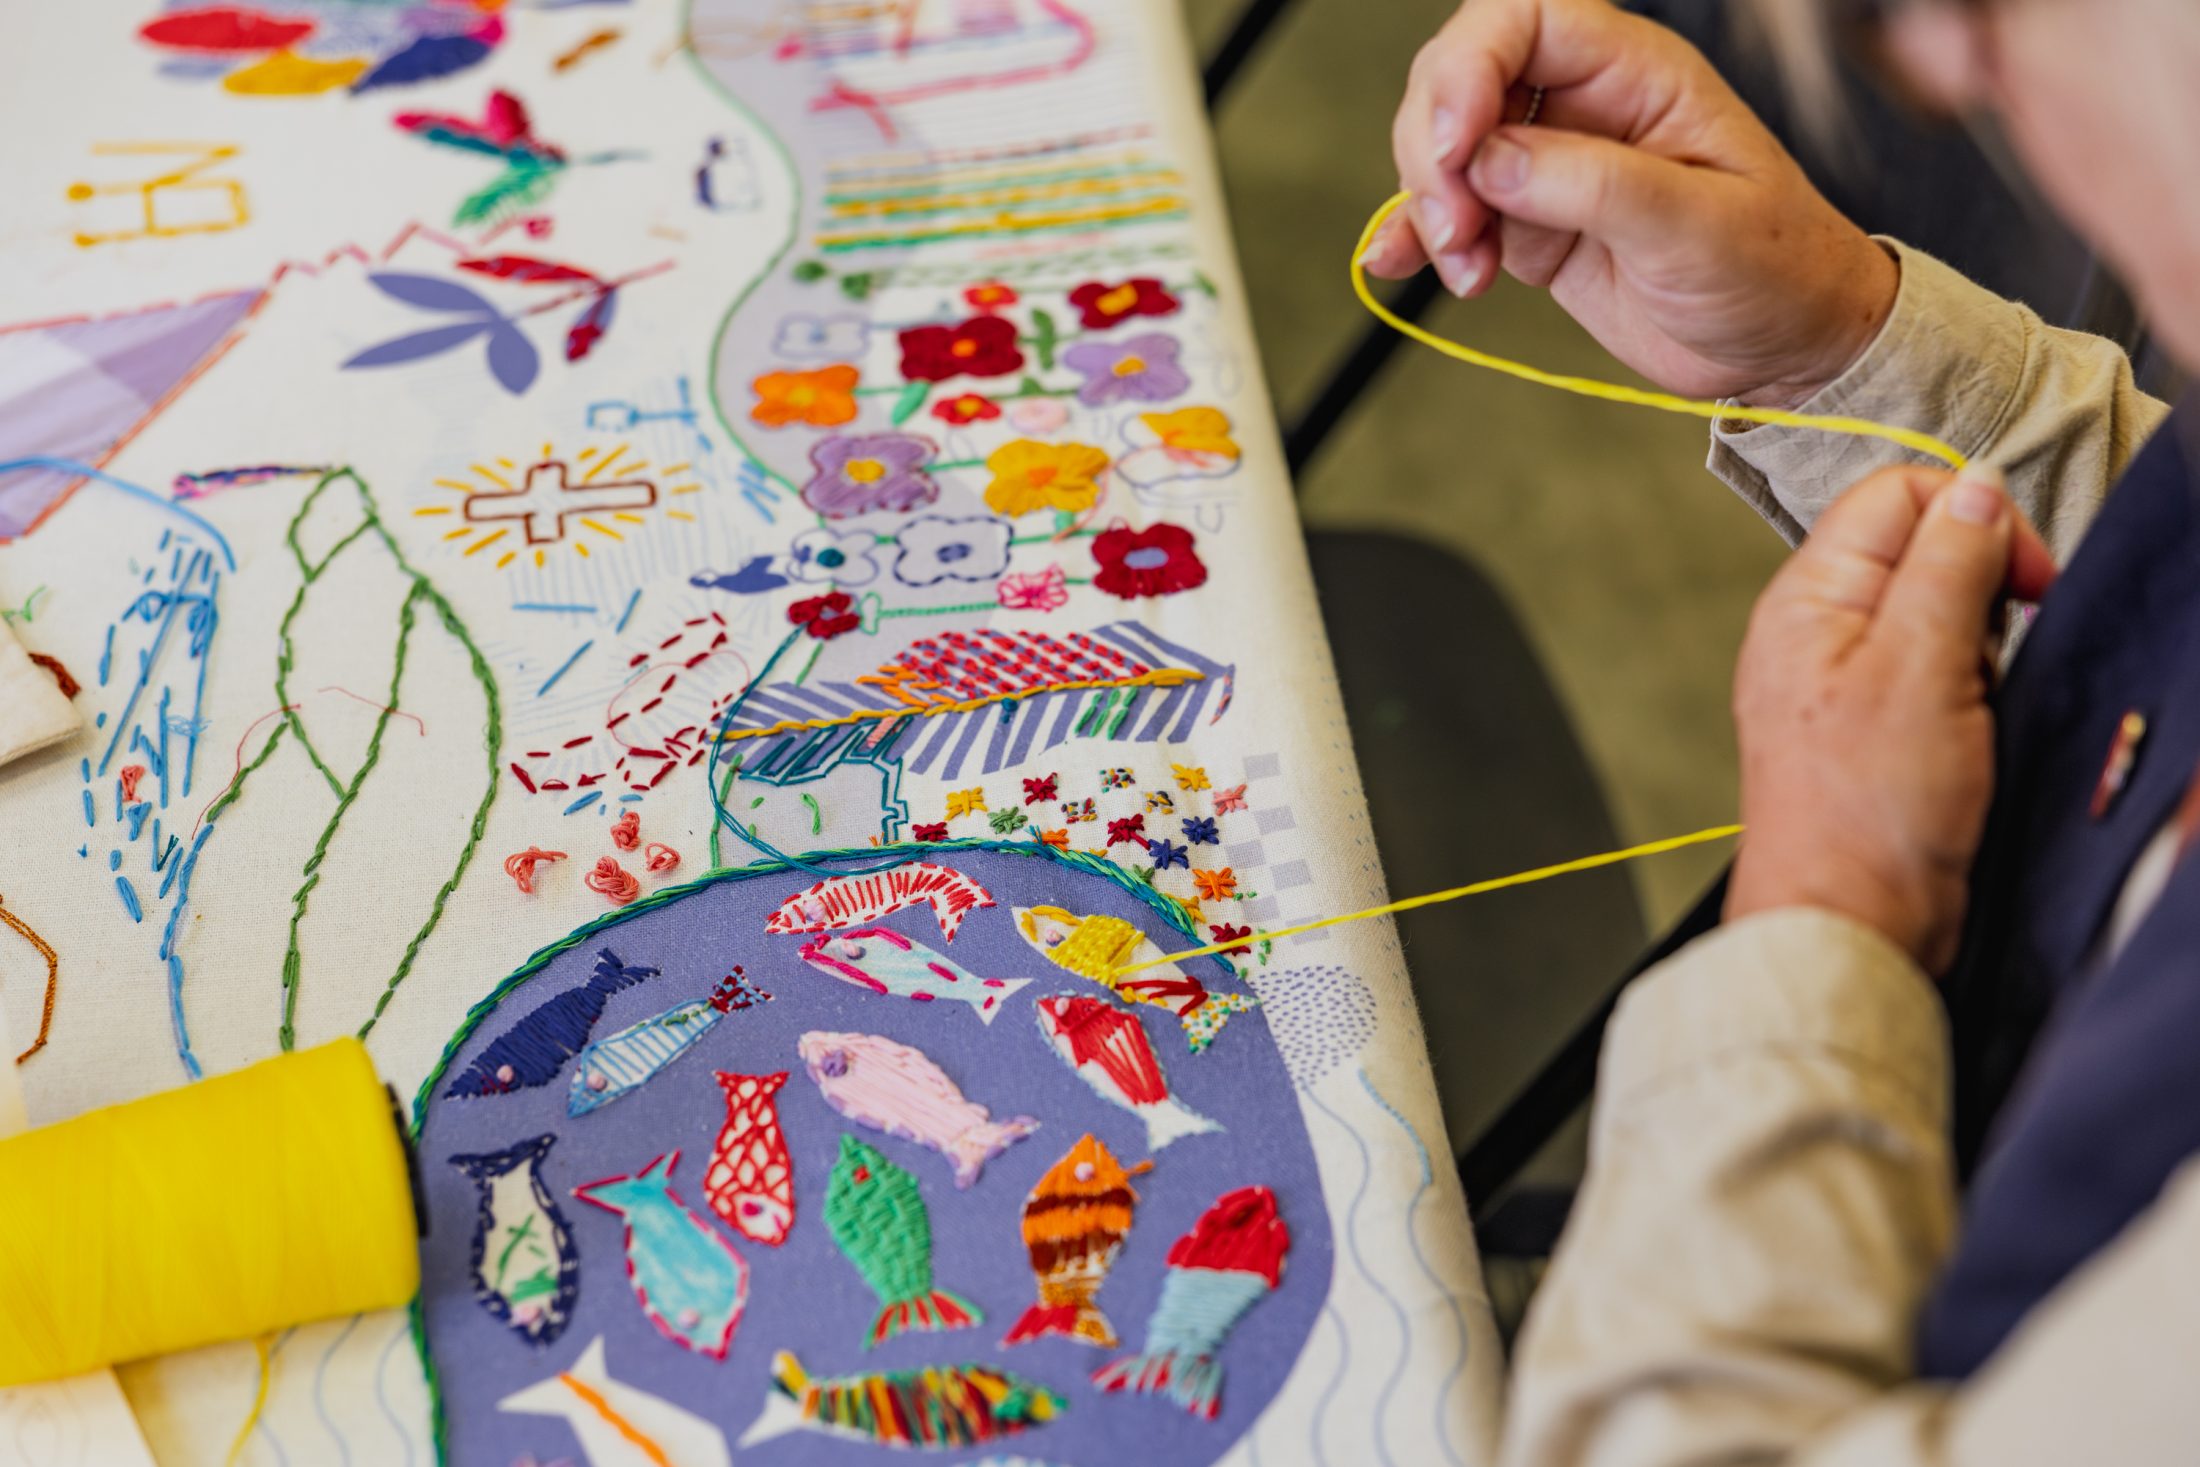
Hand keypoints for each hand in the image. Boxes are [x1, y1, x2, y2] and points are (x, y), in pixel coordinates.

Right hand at [1365, 0, 1896, 407]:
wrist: (1782, 344)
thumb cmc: (1772, 269)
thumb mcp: (1698, 226)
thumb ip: (1595, 185)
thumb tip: (1492, 161)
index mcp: (1635, 73)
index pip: (1524, 19)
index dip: (1470, 67)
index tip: (1454, 146)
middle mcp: (1583, 105)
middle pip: (1463, 78)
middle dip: (1435, 149)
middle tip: (1456, 227)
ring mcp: (1549, 167)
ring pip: (1444, 149)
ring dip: (1430, 207)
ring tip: (1467, 270)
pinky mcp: (1529, 225)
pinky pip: (1450, 212)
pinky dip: (1414, 235)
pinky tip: (1393, 259)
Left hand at [1725, 466, 2057, 973]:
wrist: (1853, 922)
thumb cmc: (1868, 812)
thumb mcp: (1923, 666)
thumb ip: (1949, 567)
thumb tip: (1973, 490)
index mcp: (1809, 597)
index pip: (1897, 494)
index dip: (1972, 517)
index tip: (2023, 578)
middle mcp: (1818, 629)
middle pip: (1924, 549)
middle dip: (1981, 591)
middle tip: (1984, 657)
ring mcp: (1846, 678)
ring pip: (1942, 615)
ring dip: (1979, 649)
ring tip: (1968, 711)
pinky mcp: (1877, 724)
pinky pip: (1941, 674)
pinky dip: (1972, 692)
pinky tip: (1968, 736)